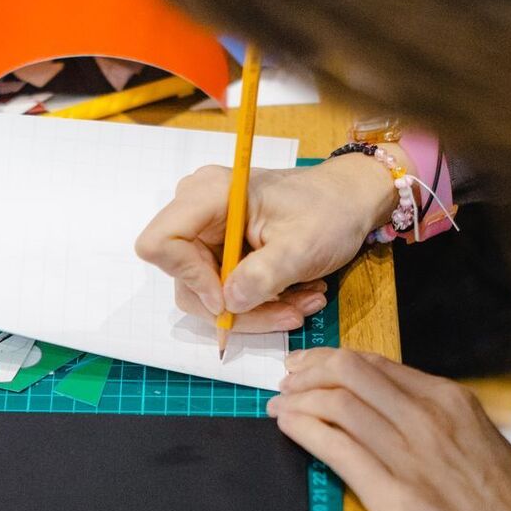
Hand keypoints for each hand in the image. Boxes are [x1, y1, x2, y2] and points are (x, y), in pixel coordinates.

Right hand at [134, 154, 397, 331]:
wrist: (350, 200)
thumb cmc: (330, 210)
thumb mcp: (303, 246)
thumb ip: (263, 275)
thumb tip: (229, 303)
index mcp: (209, 196)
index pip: (160, 244)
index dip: (189, 278)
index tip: (232, 297)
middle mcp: (197, 210)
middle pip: (184, 278)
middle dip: (234, 307)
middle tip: (288, 314)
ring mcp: (207, 230)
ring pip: (205, 291)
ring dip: (253, 309)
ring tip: (301, 305)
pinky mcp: (220, 247)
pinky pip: (223, 287)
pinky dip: (257, 300)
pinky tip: (294, 297)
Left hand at [268, 349, 510, 510]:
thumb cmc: (507, 506)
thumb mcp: (479, 440)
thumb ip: (437, 421)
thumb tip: (389, 411)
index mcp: (451, 400)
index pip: (377, 364)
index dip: (333, 360)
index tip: (311, 364)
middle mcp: (428, 416)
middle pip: (350, 372)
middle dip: (308, 371)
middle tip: (287, 380)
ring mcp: (409, 452)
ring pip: (337, 403)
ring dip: (298, 399)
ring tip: (281, 405)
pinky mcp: (392, 492)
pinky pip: (335, 446)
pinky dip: (304, 430)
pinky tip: (289, 427)